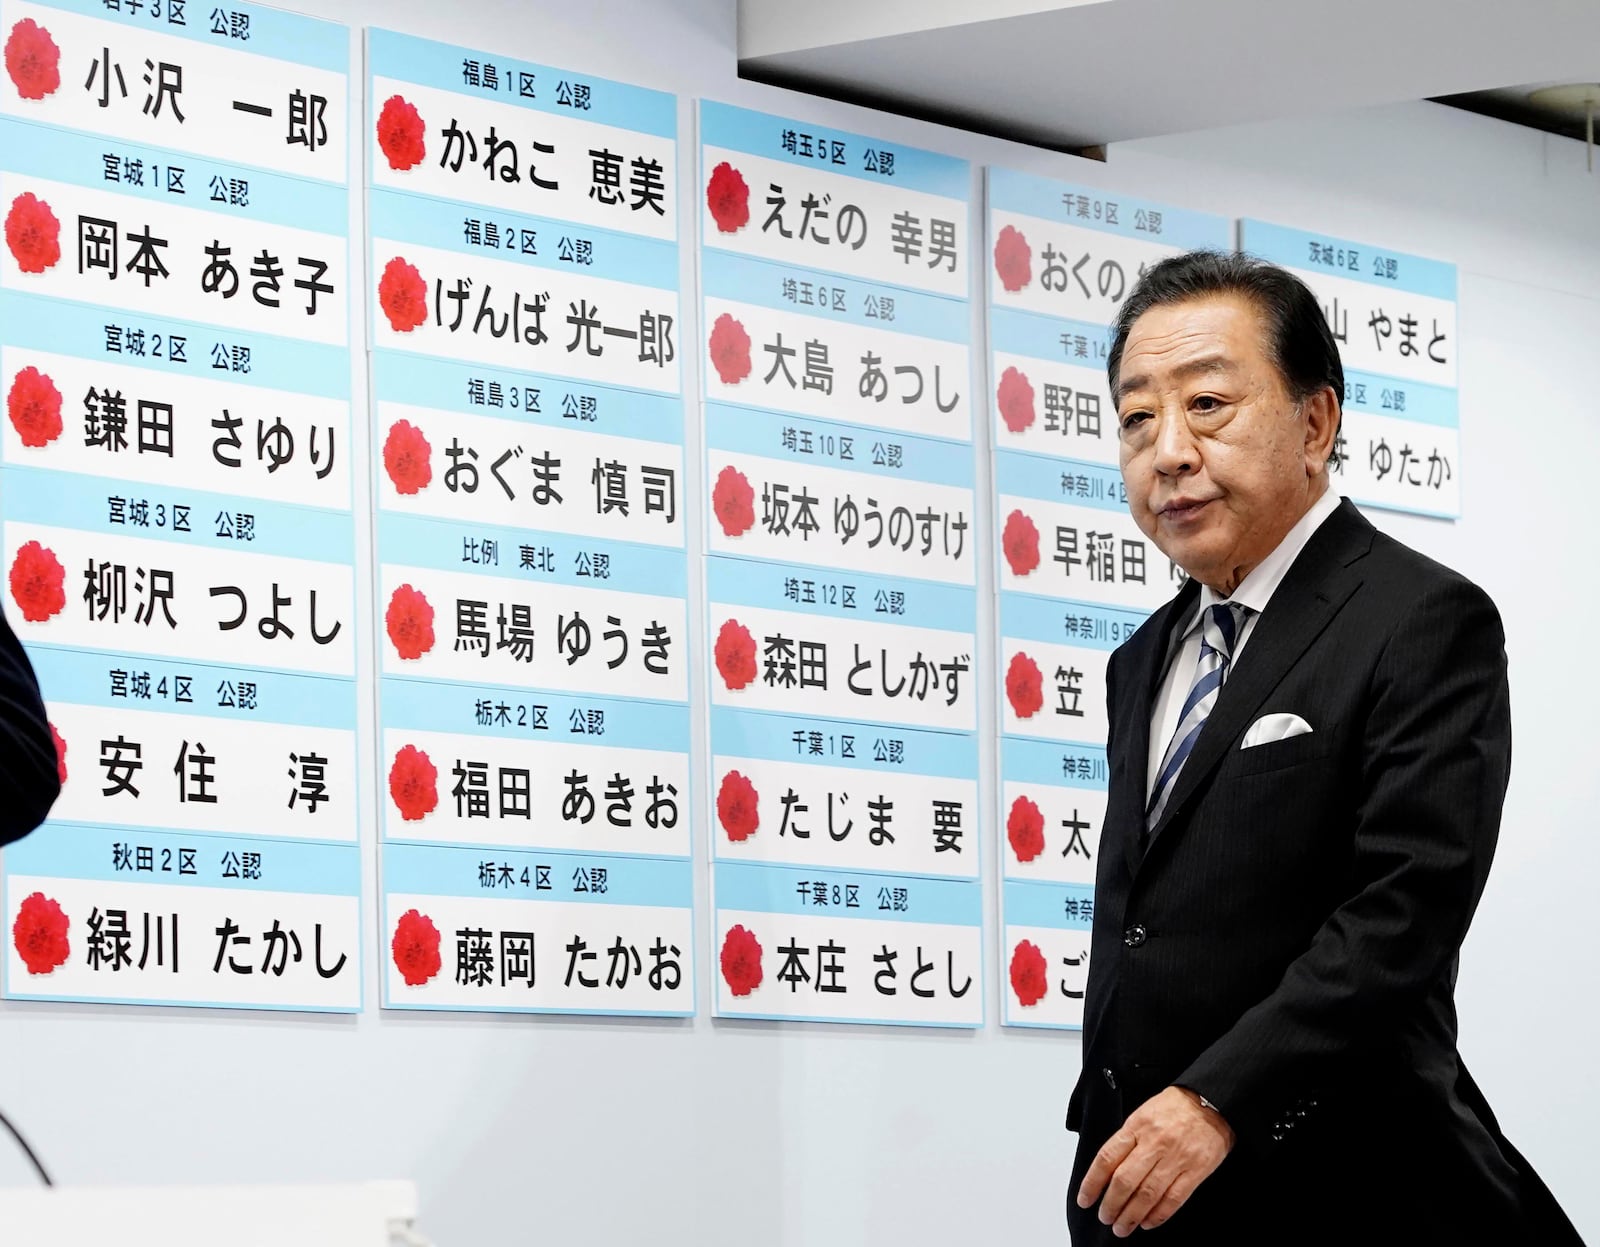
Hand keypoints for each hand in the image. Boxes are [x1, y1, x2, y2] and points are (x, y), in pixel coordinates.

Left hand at [1076, 1086, 1233, 1236]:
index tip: (1085, 1199)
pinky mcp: (1196, 1171)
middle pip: (1125, 1180)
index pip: (1107, 1158)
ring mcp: (1176, 1158)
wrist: (1211, 1101)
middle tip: (1105, 1217)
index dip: (1092, 1182)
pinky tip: (1148, 1222)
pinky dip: (1158, 1214)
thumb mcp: (1143, 1113)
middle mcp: (1155, 1143)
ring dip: (1131, 1215)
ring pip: (1147, 1194)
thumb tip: (1107, 1170)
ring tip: (1122, 1227)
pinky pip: (1174, 1198)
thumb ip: (1127, 1140)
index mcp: (1137, 1126)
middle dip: (1111, 1205)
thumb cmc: (1175, 1107)